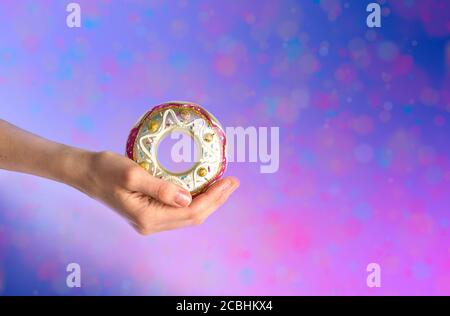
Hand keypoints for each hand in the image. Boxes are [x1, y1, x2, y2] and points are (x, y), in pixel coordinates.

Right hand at [78, 151, 239, 234]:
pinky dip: (195, 200)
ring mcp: (150, 221)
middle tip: (233, 181)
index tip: (230, 181)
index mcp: (148, 217)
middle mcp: (151, 224)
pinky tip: (203, 188)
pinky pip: (179, 211)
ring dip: (208, 200)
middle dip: (216, 200)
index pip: (191, 211)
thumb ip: (161, 189)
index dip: (214, 197)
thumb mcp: (133, 174)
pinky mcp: (149, 213)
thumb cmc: (106, 170)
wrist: (86, 172)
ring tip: (224, 185)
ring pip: (188, 215)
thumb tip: (188, 199)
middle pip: (193, 216)